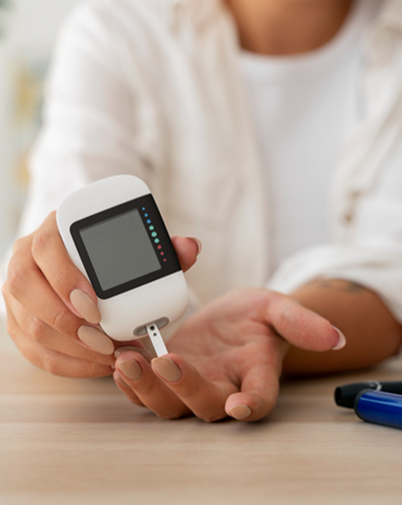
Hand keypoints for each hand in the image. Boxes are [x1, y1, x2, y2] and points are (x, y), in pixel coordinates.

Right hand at [2, 211, 200, 377]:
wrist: (84, 265)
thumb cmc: (111, 256)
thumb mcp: (136, 246)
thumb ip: (163, 248)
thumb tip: (190, 248)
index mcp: (53, 231)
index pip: (46, 247)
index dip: (66, 277)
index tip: (95, 304)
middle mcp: (26, 259)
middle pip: (27, 288)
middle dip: (67, 320)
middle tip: (104, 339)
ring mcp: (17, 292)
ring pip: (29, 324)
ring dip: (70, 346)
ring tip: (107, 354)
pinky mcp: (18, 321)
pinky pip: (33, 350)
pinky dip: (67, 362)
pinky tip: (96, 364)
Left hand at [113, 287, 344, 421]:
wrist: (231, 319)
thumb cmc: (257, 317)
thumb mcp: (278, 308)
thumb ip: (301, 322)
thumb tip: (335, 336)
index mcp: (256, 374)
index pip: (260, 398)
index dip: (252, 404)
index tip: (241, 404)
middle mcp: (224, 388)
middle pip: (206, 405)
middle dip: (186, 388)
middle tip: (167, 361)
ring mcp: (192, 385)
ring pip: (170, 405)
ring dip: (147, 387)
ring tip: (129, 360)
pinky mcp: (167, 377)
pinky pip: (145, 391)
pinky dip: (130, 381)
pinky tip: (119, 358)